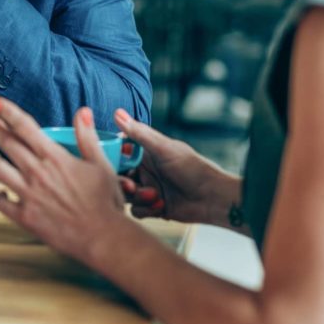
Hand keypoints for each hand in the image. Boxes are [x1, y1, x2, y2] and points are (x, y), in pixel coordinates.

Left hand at [0, 96, 126, 263]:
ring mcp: (28, 195)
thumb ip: (87, 137)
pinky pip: (1, 203)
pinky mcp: (25, 217)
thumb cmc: (104, 202)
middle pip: (6, 142)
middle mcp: (37, 172)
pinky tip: (2, 191)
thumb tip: (82, 112)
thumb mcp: (100, 164)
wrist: (103, 237)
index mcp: (54, 157)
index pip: (25, 127)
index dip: (7, 111)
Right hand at [114, 109, 238, 225]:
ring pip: (126, 194)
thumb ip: (139, 133)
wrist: (213, 198)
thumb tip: (118, 113)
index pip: (119, 153)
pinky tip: (160, 206)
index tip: (111, 163)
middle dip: (123, 183)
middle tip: (131, 186)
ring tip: (155, 196)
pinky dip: (146, 209)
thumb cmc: (193, 168)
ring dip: (138, 197)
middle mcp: (144, 170)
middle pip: (119, 176)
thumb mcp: (163, 148)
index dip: (112, 159)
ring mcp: (148, 188)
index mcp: (145, 153)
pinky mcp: (152, 206)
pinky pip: (136, 210)